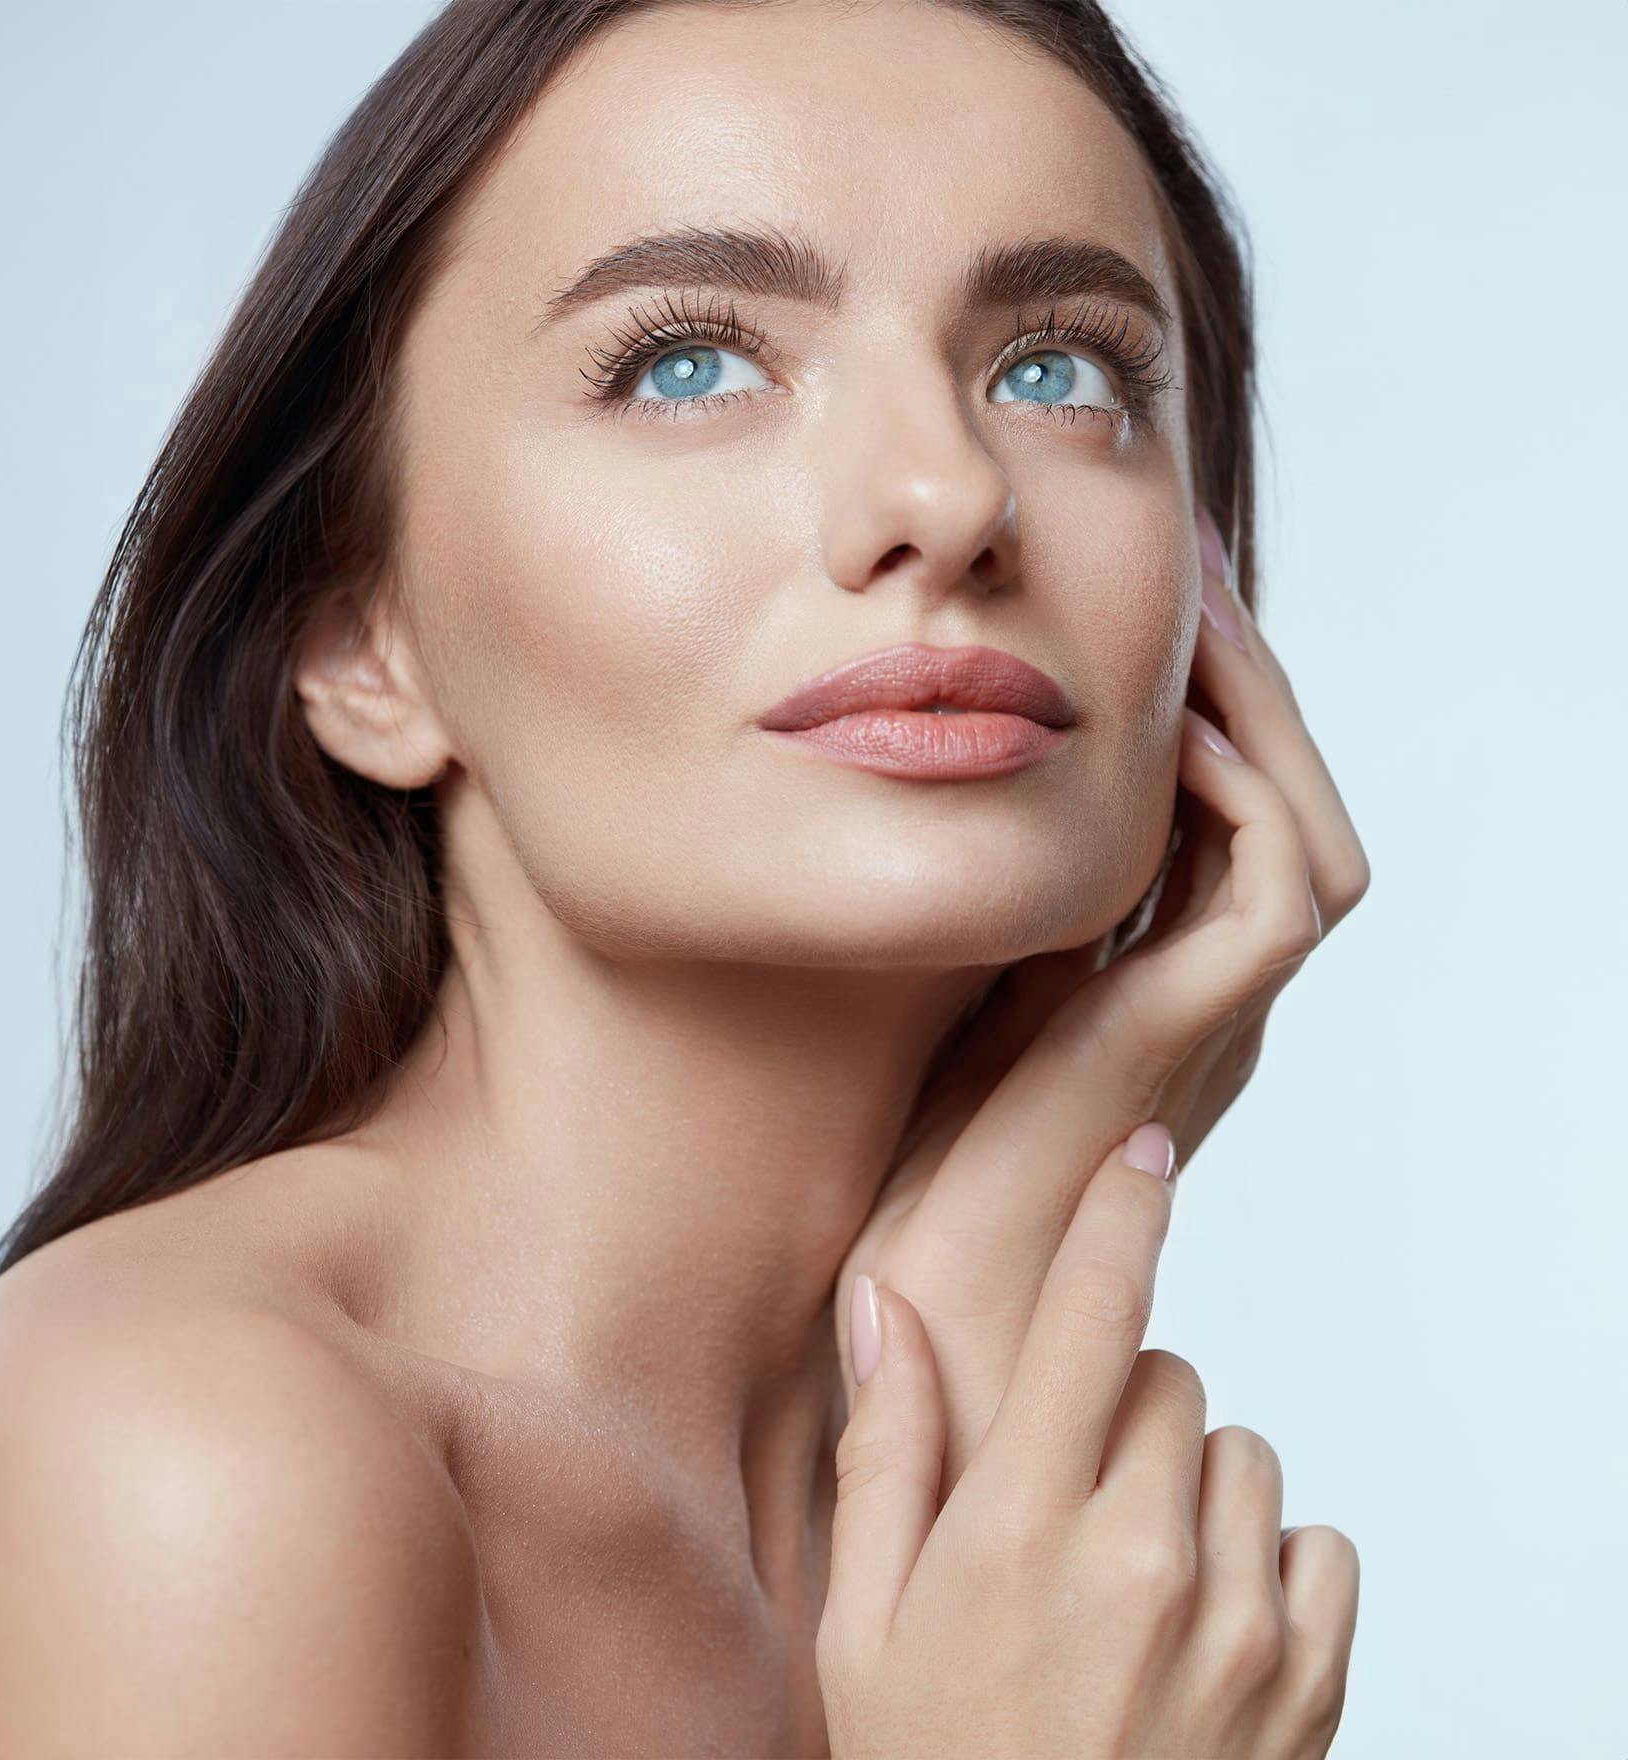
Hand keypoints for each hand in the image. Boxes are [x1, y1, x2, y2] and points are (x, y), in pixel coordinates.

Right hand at [817, 1132, 1358, 1756]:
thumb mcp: (864, 1623)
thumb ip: (885, 1452)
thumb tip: (884, 1306)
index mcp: (1021, 1526)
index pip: (1088, 1316)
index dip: (1118, 1210)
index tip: (1142, 1143)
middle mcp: (1144, 1556)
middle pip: (1162, 1375)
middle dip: (1110, 1406)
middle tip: (1054, 1503)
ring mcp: (1241, 1622)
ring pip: (1235, 1452)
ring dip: (1184, 1481)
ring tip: (1122, 1579)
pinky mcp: (1312, 1681)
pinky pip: (1318, 1540)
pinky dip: (1267, 1556)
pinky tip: (1199, 1622)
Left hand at [832, 508, 1371, 1501]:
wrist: (908, 1303)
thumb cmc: (887, 1154)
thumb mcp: (925, 983)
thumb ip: (952, 896)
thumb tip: (901, 768)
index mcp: (1139, 982)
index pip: (1203, 816)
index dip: (1186, 702)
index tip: (1125, 601)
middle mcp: (1194, 998)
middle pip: (1267, 806)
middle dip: (1231, 682)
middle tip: (1177, 568)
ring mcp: (1206, 1022)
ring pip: (1296, 832)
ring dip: (1252, 713)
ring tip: (1182, 609)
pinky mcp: (1188, 1041)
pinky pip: (1279, 889)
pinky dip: (1240, 794)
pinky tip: (1160, 727)